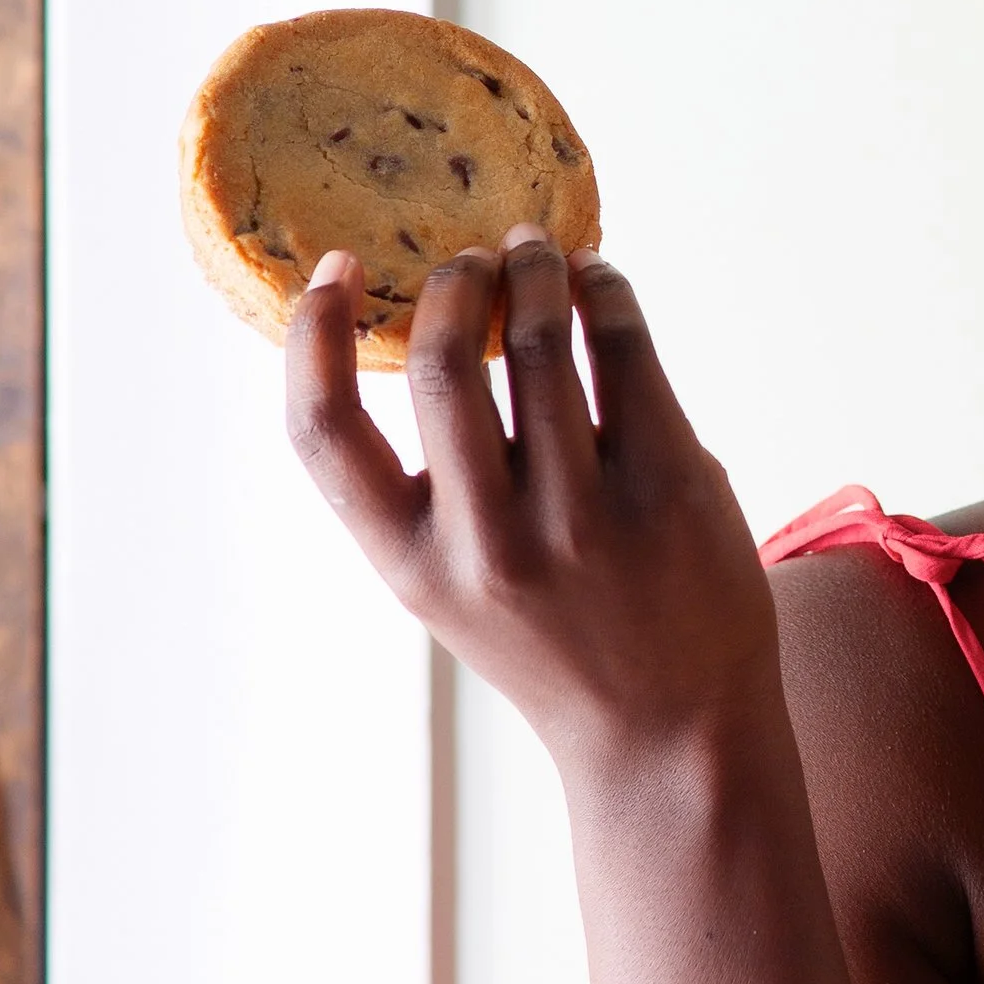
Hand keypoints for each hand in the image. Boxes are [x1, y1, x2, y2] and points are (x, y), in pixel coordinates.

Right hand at [285, 232, 784, 779]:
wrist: (672, 731)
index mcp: (415, 567)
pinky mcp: (670, 484)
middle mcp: (491, 543)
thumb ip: (434, 489)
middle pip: (438, 364)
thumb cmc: (558, 642)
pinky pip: (625, 350)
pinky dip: (605, 293)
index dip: (311, 333)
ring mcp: (584, 515)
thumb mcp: (460, 588)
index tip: (333, 268)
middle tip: (472, 257)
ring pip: (538, 341)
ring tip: (537, 252)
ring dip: (533, 271)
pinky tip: (598, 280)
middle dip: (451, 284)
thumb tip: (430, 330)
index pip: (322, 431)